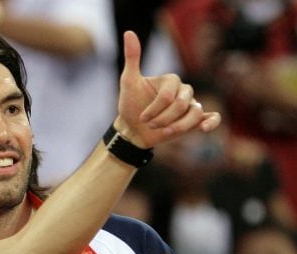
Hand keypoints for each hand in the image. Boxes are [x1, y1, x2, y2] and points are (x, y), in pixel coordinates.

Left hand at [116, 31, 220, 147]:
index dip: (154, 109)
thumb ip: (132, 58)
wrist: (133, 129)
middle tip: (149, 124)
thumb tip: (129, 33)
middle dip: (163, 119)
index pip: (168, 95)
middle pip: (182, 104)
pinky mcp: (195, 120)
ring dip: (177, 127)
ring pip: (195, 113)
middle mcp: (184, 90)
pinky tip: (204, 129)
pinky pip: (213, 117)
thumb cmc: (131, 105)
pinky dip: (212, 123)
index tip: (141, 117)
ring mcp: (191, 105)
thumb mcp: (128, 82)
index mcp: (171, 80)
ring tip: (163, 132)